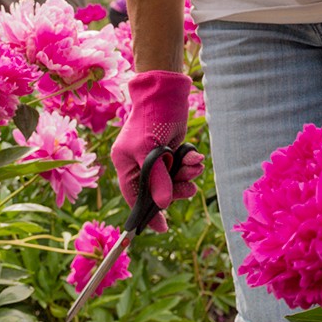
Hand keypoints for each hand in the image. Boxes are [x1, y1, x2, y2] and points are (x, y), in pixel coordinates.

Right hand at [110, 71, 204, 231]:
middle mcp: (139, 164)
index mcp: (125, 164)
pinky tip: (196, 157)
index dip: (147, 213)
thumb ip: (157, 178)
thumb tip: (163, 205)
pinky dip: (191, 164)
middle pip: (158, 190)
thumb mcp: (151, 151)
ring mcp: (156, 158)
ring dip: (187, 175)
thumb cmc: (152, 118)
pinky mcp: (171, 151)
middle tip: (188, 189)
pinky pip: (182, 167)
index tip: (161, 228)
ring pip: (173, 179)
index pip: (134, 196)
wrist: (166, 92)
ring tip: (194, 165)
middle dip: (176, 189)